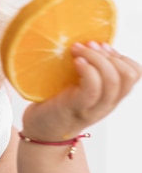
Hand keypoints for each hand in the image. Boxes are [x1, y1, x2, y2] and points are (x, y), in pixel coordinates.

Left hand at [22, 41, 141, 139]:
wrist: (40, 131)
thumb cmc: (56, 103)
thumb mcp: (78, 85)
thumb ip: (89, 70)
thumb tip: (88, 41)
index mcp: (110, 96)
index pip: (134, 73)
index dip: (121, 56)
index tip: (102, 46)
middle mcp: (106, 103)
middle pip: (128, 75)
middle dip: (109, 54)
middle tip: (87, 45)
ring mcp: (93, 108)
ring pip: (113, 80)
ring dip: (96, 57)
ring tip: (77, 50)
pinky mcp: (76, 108)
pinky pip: (92, 89)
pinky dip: (87, 70)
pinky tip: (76, 62)